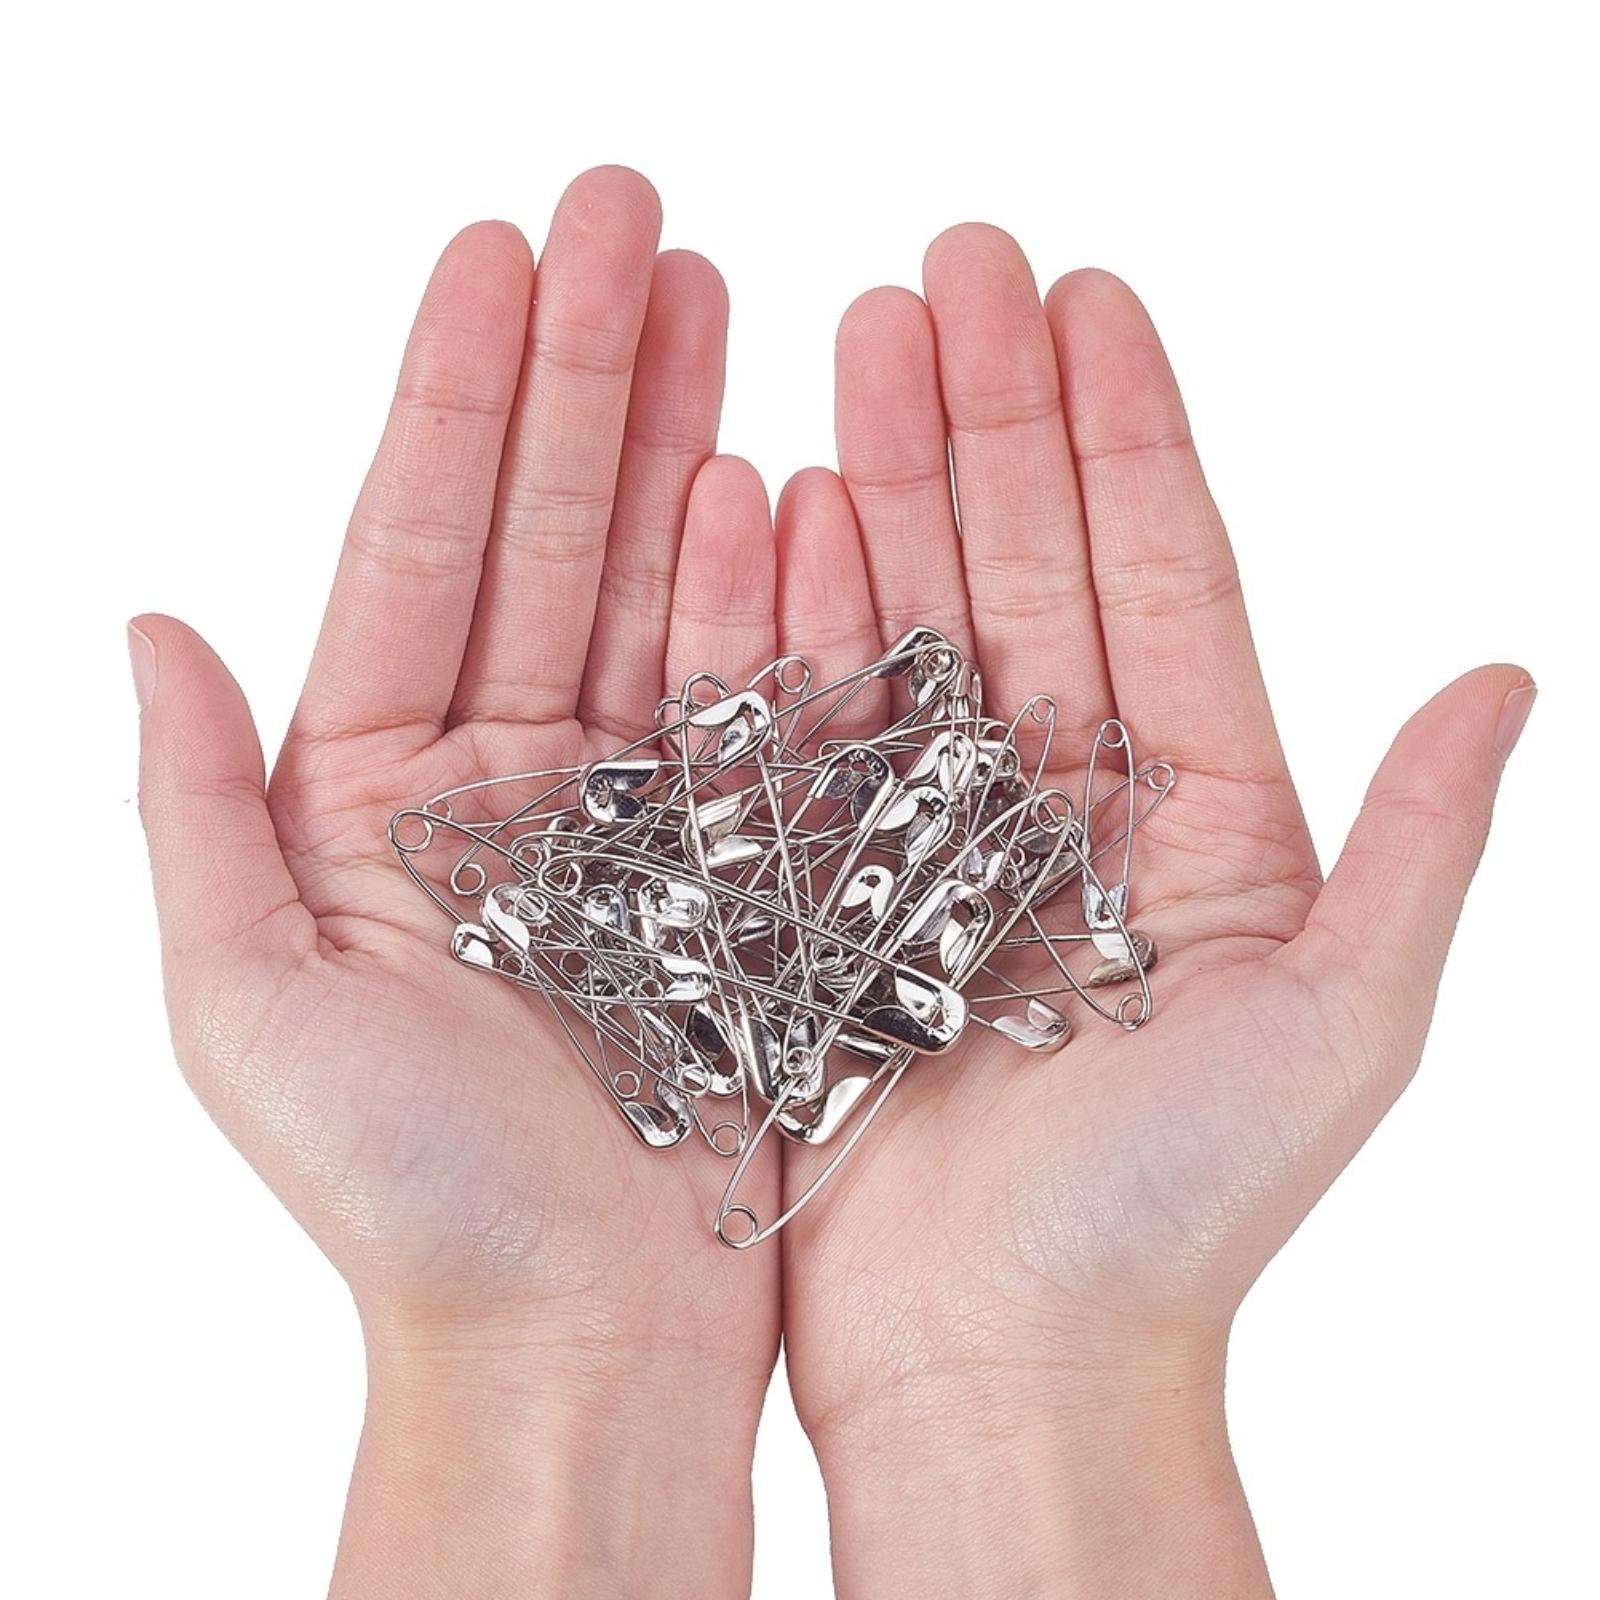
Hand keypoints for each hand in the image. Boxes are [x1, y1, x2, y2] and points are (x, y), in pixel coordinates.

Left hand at [131, 168, 780, 1598]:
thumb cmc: (409, 1208)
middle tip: (634, 215)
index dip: (461, 395)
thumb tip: (139, 624)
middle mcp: (505, 784)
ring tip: (725, 302)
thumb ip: (188, 811)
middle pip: (546, 537)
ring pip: (660, 593)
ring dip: (687, 445)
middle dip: (587, 372)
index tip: (507, 250)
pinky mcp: (741, 867)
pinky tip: (792, 476)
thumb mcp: (244, 1008)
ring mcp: (636, 813)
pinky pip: (762, 702)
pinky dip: (778, 590)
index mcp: (371, 796)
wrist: (581, 1345)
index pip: (417, 547)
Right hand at [773, 226, 1532, 1596]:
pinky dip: (780, 610)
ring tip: (858, 338)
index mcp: (1195, 811)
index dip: (1128, 432)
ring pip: (907, 617)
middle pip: (1026, 565)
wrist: (1004, 1361)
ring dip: (885, 476)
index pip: (1163, 576)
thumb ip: (1421, 845)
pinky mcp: (813, 886)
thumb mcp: (1344, 1024)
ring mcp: (925, 833)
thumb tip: (1509, 675)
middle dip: (992, 413)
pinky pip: (795, 721)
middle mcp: (1058, 802)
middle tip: (953, 267)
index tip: (1088, 295)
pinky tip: (766, 497)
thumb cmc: (1178, 1225)